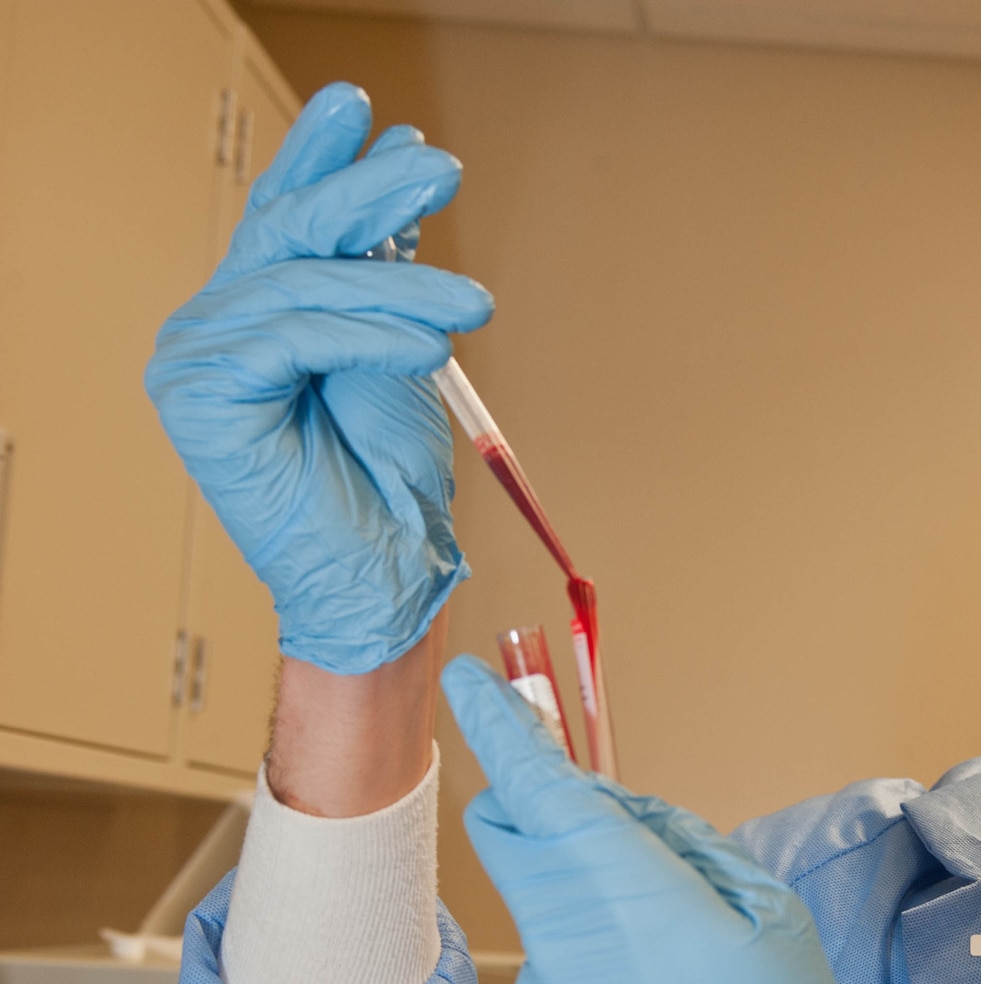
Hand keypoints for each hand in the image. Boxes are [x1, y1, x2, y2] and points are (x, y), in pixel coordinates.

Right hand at [145, 83, 493, 674]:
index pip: (285, 216)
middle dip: (367, 193)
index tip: (370, 112)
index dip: (322, 159)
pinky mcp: (202, 396)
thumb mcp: (398, 349)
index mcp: (257, 311)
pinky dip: (370, 333)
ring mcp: (199, 358)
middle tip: (438, 167)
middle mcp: (215, 326)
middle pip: (290, 233)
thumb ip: (382, 276)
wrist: (385, 568)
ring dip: (400, 283)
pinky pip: (297, 335)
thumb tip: (398, 191)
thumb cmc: (390, 476)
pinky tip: (430, 343)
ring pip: (305, 283)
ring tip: (475, 304)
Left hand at [440, 657, 879, 983]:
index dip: (500, 727)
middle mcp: (569, 941)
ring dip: (595, 907)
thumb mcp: (773, 917)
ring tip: (685, 969)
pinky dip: (604, 974)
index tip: (466, 681)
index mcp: (630, 895)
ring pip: (550, 910)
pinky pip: (565, 977)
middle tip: (626, 840)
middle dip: (543, 813)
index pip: (542, 788)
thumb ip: (691, 848)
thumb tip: (636, 822)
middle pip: (515, 838)